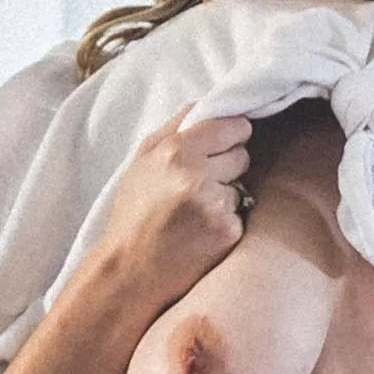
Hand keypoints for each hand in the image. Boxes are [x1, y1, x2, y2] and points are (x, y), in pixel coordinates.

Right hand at [74, 109, 255, 314]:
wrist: (130, 270)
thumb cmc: (134, 213)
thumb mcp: (142, 162)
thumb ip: (174, 128)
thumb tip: (207, 103)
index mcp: (174, 152)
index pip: (232, 126)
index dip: (231, 135)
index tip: (225, 143)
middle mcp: (196, 175)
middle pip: (242, 154)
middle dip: (228, 165)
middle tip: (200, 184)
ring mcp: (215, 205)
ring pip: (242, 184)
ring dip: (228, 194)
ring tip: (197, 211)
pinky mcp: (228, 231)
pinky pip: (242, 213)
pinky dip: (228, 220)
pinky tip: (203, 230)